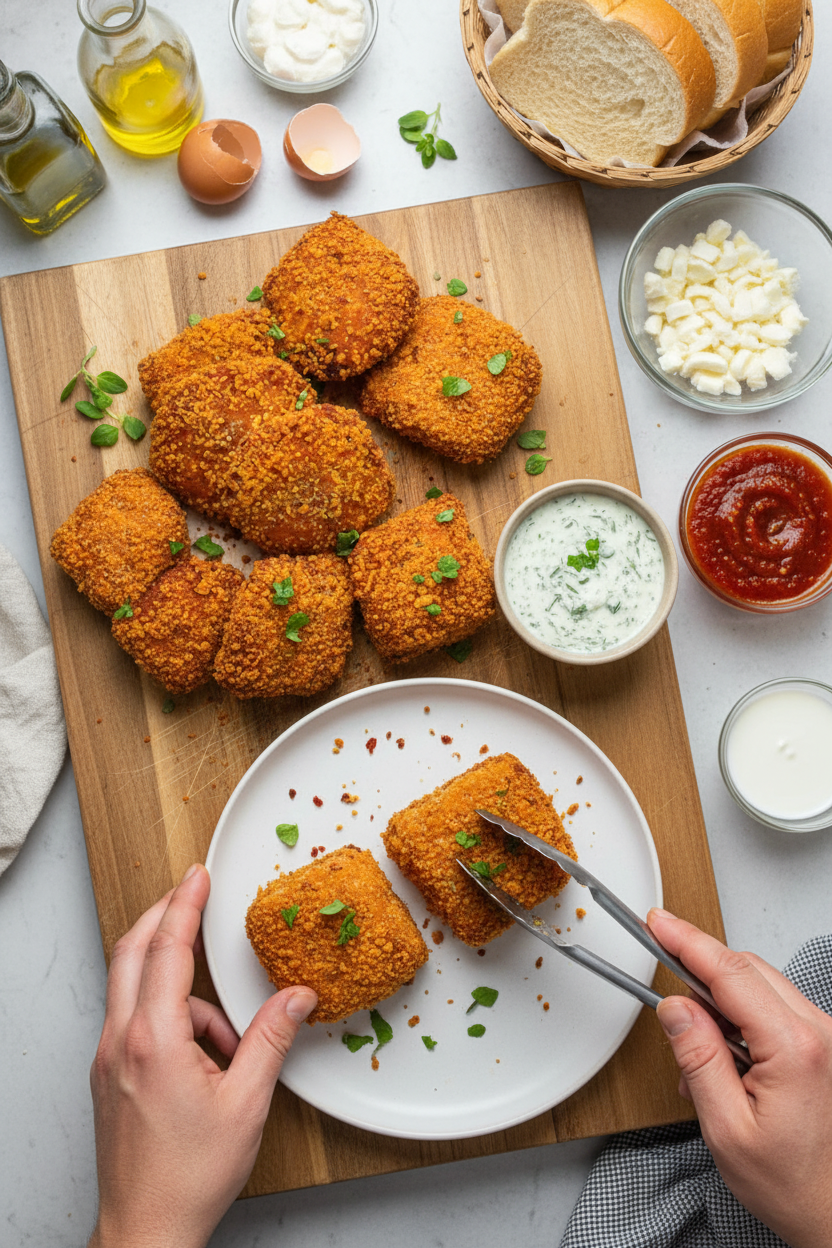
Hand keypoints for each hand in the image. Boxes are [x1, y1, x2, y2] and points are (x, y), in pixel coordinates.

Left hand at [88, 864, 316, 1247]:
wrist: (145, 1230)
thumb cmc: (188, 1176)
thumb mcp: (247, 1103)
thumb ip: (272, 1039)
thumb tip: (297, 997)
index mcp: (153, 1039)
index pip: (166, 949)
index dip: (184, 905)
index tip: (198, 875)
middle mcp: (120, 1041)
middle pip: (130, 951)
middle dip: (162, 917)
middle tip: (193, 896)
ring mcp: (108, 1058)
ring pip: (132, 988)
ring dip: (176, 986)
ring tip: (225, 1037)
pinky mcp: (108, 1076)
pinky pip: (134, 1021)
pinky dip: (168, 1018)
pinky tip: (204, 1056)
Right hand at [649, 908, 831, 1247]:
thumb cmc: (794, 1186)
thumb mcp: (727, 1129)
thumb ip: (698, 1059)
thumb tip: (675, 1008)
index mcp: (794, 1048)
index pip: (729, 972)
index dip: (687, 941)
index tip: (656, 923)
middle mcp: (818, 1033)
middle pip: (745, 970)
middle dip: (699, 974)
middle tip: (664, 993)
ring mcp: (825, 1037)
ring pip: (759, 987)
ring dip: (720, 1005)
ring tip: (700, 1062)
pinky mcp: (822, 1046)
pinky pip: (773, 1010)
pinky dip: (741, 1022)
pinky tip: (726, 1063)